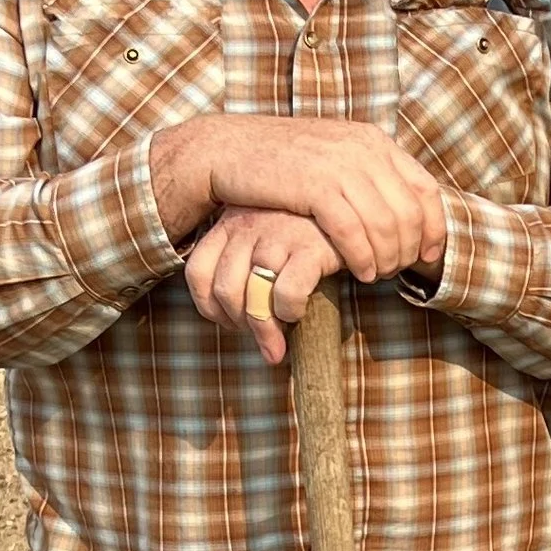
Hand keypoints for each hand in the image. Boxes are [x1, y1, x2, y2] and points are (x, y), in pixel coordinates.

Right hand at [156, 114, 445, 284]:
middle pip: (409, 213)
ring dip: (386, 259)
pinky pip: (354, 231)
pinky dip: (362, 258)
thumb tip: (400, 209)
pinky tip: (358, 273)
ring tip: (374, 276)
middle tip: (394, 273)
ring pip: (386, 225)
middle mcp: (363, 150)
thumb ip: (366, 176)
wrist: (228, 150)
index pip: (425, 188)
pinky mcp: (315, 186)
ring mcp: (340, 165)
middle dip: (407, 250)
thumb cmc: (282, 165)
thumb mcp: (332, 160)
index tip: (428, 255)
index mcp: (372, 141)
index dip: (434, 227)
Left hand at [185, 208, 342, 364]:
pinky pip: (287, 294)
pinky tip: (299, 313)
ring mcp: (278, 234)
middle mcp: (248, 225)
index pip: (197, 272)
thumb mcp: (265, 238)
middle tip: (261, 338)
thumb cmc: (305, 231)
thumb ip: (244, 267)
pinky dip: (290, 313)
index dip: (209, 308)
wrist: (354, 209)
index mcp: (229, 223)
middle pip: (226, 291)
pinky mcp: (310, 246)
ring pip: (253, 297)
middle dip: (241, 326)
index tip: (232, 323)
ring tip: (279, 342)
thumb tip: (234, 324)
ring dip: (265, 330)